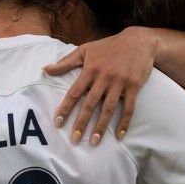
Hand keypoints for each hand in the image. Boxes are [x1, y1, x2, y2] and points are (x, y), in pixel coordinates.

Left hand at [44, 26, 158, 143]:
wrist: (138, 41)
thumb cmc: (108, 47)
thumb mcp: (85, 50)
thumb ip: (65, 62)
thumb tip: (45, 69)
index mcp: (90, 69)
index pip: (74, 92)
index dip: (65, 108)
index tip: (58, 123)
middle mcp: (104, 77)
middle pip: (90, 104)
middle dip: (81, 122)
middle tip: (74, 139)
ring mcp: (119, 83)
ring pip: (108, 108)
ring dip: (101, 126)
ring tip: (93, 142)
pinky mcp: (134, 86)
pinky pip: (129, 107)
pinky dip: (125, 122)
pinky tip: (120, 136)